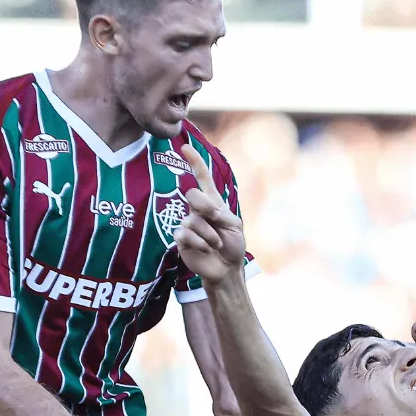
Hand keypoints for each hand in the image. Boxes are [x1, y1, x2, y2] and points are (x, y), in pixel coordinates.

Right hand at [174, 144, 246, 283]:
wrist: (227, 268)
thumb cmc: (233, 245)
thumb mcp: (234, 225)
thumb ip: (221, 213)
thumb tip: (204, 211)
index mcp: (212, 202)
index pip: (202, 178)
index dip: (194, 162)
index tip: (185, 147)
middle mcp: (197, 210)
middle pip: (192, 195)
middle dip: (206, 207)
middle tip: (217, 220)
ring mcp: (187, 223)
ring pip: (192, 220)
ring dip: (210, 234)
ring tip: (216, 244)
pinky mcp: (181, 239)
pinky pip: (185, 234)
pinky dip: (200, 243)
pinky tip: (206, 249)